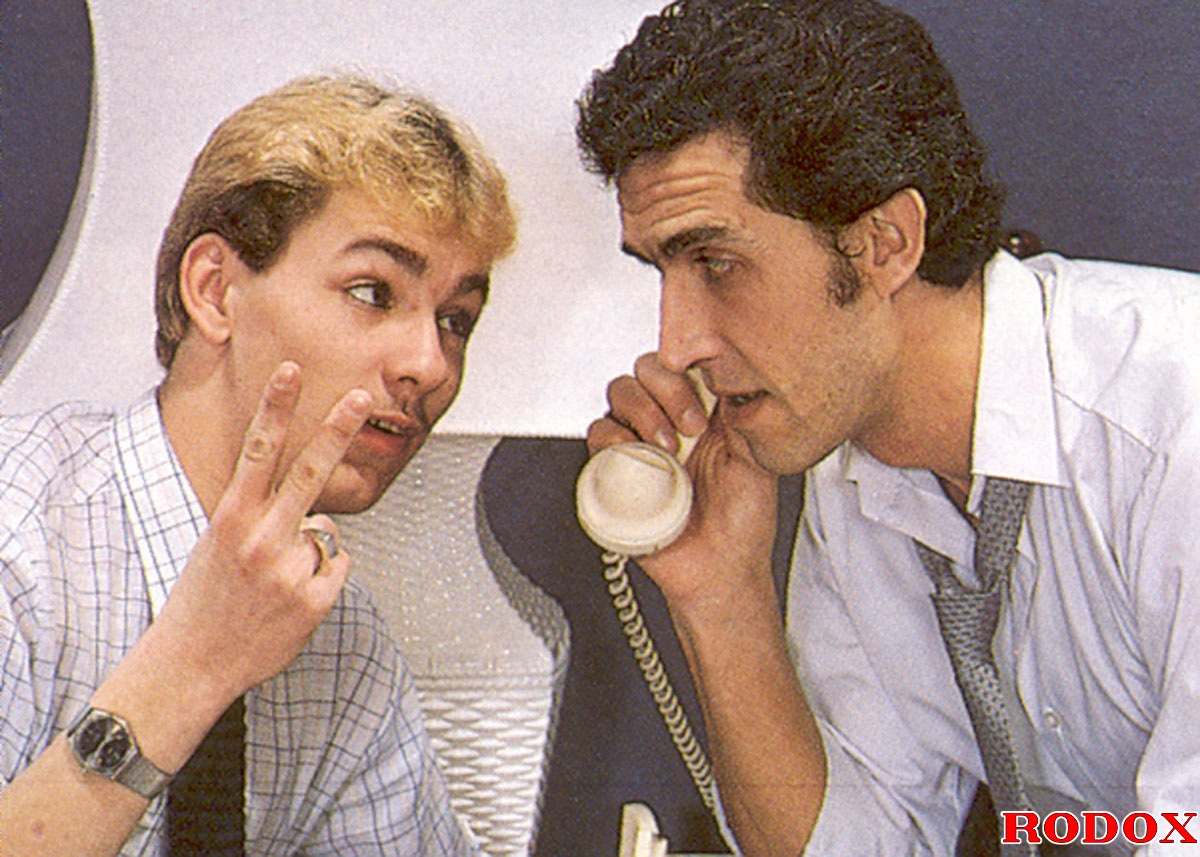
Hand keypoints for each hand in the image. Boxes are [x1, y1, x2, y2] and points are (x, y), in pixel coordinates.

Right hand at [154, 361, 371, 702]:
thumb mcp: (217, 544)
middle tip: (362, 397)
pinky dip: (322, 580)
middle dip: (338, 429)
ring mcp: (290, 569)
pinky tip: (290, 600)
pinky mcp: (314, 600)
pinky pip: (338, 567)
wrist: (192, 664)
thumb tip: (314, 512)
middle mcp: (262, 538)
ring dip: (310, 551)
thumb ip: (260, 516)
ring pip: (327, 533)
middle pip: (311, 471)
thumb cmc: (203, 602)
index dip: (276, 408)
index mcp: (232, 518)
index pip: (259, 451)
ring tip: (273, 583)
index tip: (290, 372)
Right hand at [587, 353, 776, 611]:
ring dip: (642, 413)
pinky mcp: (616, 468)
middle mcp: (668, 421)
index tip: (704, 412)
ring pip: (619, 393)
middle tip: (688, 429)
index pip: (682, 364)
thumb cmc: (742, 523)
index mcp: (703, 412)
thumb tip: (731, 373)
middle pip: (646, 370)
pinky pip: (598, 435)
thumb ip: (744, 414)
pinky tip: (639, 459)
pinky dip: (612, 439)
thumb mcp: (757, 458)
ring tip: (666, 449)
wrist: (720, 570)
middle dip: (665, 392)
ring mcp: (640, 442)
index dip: (687, 375)